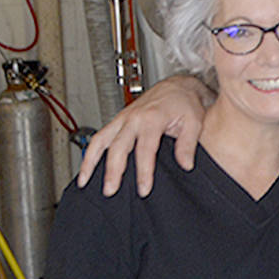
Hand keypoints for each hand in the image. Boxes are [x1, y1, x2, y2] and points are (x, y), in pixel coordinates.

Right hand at [75, 77, 210, 195]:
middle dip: (113, 170)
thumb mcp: (194, 122)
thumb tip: (185, 165)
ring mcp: (123, 118)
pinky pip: (99, 137)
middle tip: (111, 191)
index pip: (145, 149)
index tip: (144, 189)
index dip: (144, 171)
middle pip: (118, 146)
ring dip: (90, 161)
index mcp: (152, 118)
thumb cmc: (184, 103)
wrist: (177, 87)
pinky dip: (89, 153)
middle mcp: (134, 118)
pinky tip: (86, 169)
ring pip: (100, 140)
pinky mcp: (118, 121)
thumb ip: (188, 144)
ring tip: (85, 182)